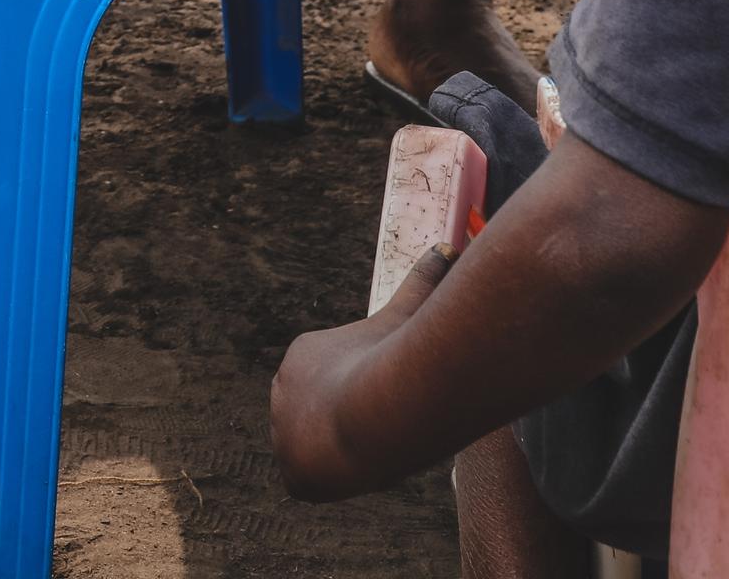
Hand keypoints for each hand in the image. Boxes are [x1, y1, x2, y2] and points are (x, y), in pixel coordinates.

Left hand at [265, 245, 451, 500]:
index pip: (329, 380)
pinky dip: (335, 480)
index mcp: (302, 355)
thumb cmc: (397, 357)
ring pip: (316, 449)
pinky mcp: (291, 471)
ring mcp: (282, 433)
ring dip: (340, 452)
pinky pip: (312, 481)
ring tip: (373, 448)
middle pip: (319, 415)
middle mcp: (281, 391)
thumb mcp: (410, 312)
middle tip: (381, 427)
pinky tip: (358, 470)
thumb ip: (423, 282)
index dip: (363, 394)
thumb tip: (447, 247)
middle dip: (346, 422)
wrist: (375, 406)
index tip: (386, 397)